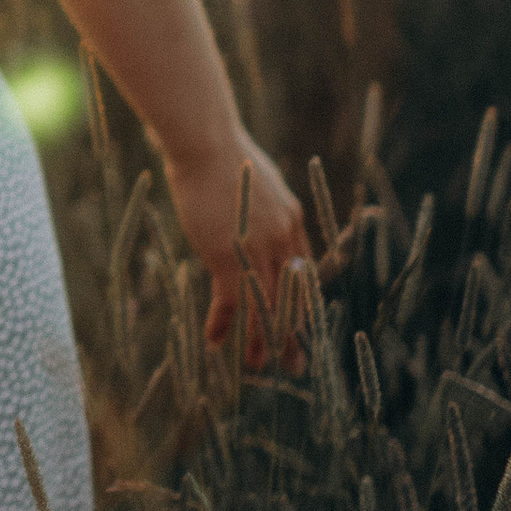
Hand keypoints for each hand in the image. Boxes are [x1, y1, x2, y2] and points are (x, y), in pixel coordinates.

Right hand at [165, 128, 311, 364]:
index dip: (299, 303)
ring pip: (266, 305)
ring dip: (262, 340)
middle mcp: (283, 238)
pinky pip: (230, 300)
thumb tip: (255, 212)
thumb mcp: (255, 181)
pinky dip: (224, 323)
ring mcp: (258, 248)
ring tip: (259, 367)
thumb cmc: (223, 155)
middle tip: (295, 365)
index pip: (303, 273)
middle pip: (292, 296)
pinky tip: (215, 342)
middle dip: (293, 334)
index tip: (298, 326)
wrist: (207, 143)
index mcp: (291, 220)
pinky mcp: (228, 254)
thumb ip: (263, 206)